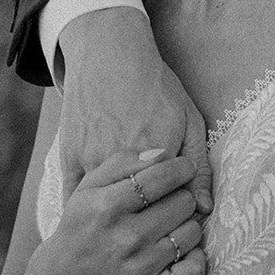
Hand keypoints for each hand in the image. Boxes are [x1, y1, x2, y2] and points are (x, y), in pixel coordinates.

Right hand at [29, 147, 206, 274]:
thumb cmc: (83, 223)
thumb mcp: (90, 185)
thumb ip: (124, 161)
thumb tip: (163, 154)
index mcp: (107, 207)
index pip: (163, 177)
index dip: (182, 167)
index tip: (184, 167)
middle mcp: (125, 238)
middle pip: (184, 202)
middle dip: (181, 196)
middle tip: (169, 202)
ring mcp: (139, 268)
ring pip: (193, 232)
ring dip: (186, 225)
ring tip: (169, 226)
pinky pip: (194, 271)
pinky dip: (195, 259)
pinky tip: (181, 251)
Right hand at [57, 7, 212, 213]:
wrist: (111, 55)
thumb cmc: (157, 88)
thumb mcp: (190, 121)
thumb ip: (199, 167)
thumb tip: (205, 209)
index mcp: (157, 158)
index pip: (172, 207)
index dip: (179, 211)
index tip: (182, 210)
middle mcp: (123, 164)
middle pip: (140, 211)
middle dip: (152, 219)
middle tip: (159, 214)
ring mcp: (92, 162)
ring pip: (107, 209)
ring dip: (119, 218)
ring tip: (131, 215)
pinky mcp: (70, 160)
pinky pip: (77, 199)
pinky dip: (89, 210)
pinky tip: (101, 215)